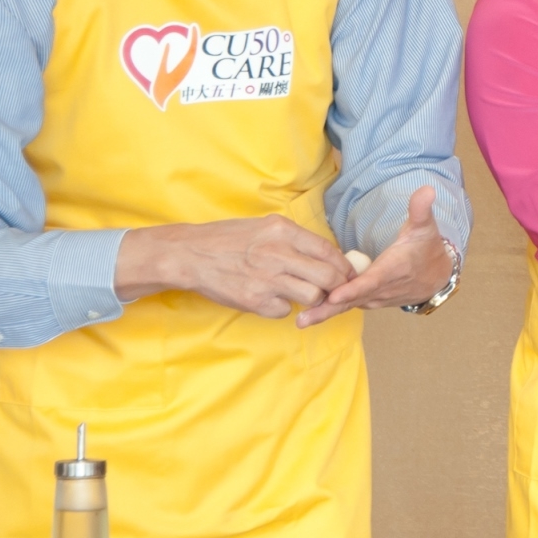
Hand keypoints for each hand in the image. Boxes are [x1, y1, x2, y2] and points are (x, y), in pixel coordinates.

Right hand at [114, 212, 351, 318]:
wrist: (191, 255)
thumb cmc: (229, 239)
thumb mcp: (265, 226)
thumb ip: (295, 239)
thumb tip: (327, 255)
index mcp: (283, 231)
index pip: (328, 251)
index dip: (343, 265)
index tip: (346, 273)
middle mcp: (278, 254)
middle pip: (328, 277)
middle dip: (337, 286)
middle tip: (334, 290)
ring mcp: (267, 279)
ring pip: (312, 297)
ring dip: (313, 299)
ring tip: (303, 295)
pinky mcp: (255, 301)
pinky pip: (285, 311)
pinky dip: (284, 308)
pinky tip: (273, 299)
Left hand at [297, 185, 454, 326]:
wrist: (435, 277)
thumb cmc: (426, 249)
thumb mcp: (426, 227)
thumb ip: (421, 209)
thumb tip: (426, 189)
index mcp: (394, 270)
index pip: (371, 281)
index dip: (353, 289)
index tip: (334, 294)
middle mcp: (382, 289)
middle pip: (353, 300)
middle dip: (329, 308)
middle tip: (304, 318)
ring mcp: (375, 298)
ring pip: (348, 305)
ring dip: (325, 313)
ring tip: (302, 320)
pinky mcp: (368, 301)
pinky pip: (348, 305)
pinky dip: (330, 310)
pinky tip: (309, 313)